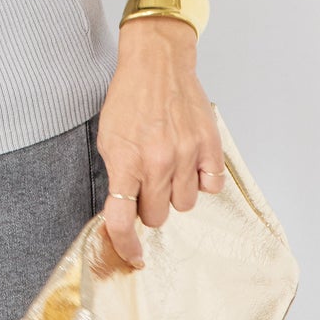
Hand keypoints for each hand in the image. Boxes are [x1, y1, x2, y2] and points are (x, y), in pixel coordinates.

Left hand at [96, 16, 226, 269]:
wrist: (157, 63)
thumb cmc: (129, 97)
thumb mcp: (108, 138)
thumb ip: (116, 176)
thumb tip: (122, 210)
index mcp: (126, 161)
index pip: (122, 220)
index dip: (126, 245)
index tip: (132, 256)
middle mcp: (158, 162)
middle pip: (156, 217)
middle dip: (149, 207)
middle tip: (146, 183)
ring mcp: (187, 155)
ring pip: (185, 205)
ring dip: (175, 194)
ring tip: (169, 167)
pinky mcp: (210, 146)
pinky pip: (211, 187)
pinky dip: (202, 181)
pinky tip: (191, 163)